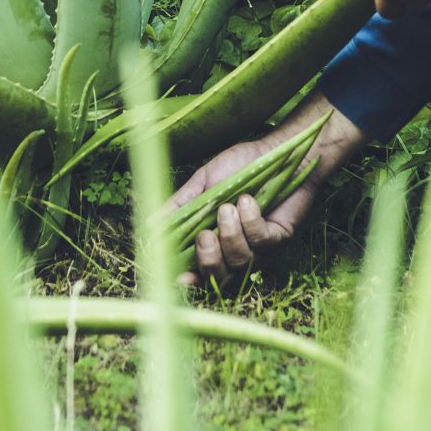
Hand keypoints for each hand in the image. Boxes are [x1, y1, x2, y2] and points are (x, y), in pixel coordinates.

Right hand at [167, 96, 367, 289]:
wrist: (276, 150)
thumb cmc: (240, 165)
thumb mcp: (203, 182)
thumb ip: (180, 205)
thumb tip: (150, 224)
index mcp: (214, 239)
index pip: (200, 271)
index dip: (190, 280)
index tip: (181, 278)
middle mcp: (236, 248)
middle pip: (220, 276)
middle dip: (209, 260)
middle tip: (205, 235)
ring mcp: (259, 246)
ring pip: (241, 261)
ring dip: (231, 235)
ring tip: (228, 207)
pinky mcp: (279, 237)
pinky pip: (262, 242)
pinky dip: (251, 221)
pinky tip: (247, 201)